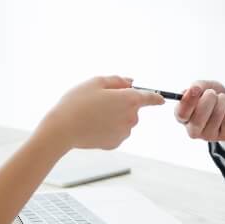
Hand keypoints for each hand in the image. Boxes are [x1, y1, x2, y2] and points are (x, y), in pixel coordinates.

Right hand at [40, 76, 164, 150]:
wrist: (63, 129)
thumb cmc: (77, 102)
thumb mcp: (96, 82)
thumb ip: (117, 80)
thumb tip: (131, 82)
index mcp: (128, 99)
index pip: (150, 97)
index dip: (156, 96)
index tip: (161, 98)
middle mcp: (131, 117)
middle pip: (133, 108)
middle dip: (122, 103)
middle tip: (100, 101)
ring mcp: (124, 132)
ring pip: (124, 121)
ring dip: (114, 117)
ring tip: (93, 114)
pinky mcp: (115, 143)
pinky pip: (116, 132)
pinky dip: (108, 128)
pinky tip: (93, 126)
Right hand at [174, 81, 224, 141]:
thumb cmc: (213, 97)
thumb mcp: (203, 87)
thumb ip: (196, 86)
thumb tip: (194, 89)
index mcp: (183, 117)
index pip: (181, 114)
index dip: (188, 101)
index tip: (195, 89)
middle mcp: (194, 129)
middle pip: (198, 119)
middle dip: (208, 100)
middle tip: (212, 93)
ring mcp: (210, 135)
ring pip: (217, 115)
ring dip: (223, 101)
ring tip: (223, 100)